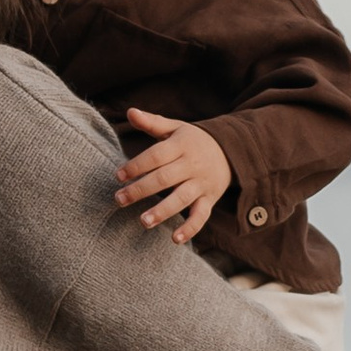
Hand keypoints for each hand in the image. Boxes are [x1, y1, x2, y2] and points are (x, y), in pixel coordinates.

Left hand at [115, 111, 232, 243]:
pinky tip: (175, 239)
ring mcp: (202, 183)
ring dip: (162, 211)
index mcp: (181, 145)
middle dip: (141, 190)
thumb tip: (130, 111)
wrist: (232, 151)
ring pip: (181, 198)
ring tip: (143, 221)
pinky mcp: (210, 199)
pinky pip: (201, 215)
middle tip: (119, 199)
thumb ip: (152, 122)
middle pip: (164, 178)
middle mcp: (192, 164)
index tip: (118, 176)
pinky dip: (190, 228)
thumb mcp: (175, 128)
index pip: (156, 156)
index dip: (136, 165)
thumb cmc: (193, 141)